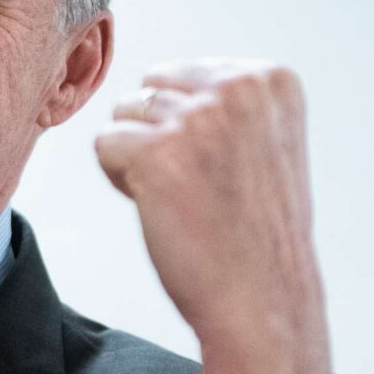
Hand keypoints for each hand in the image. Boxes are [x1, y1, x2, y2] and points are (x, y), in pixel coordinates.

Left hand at [95, 58, 332, 373]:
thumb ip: (226, 101)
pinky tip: (161, 209)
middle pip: (151, 88)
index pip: (185, 74)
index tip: (223, 169)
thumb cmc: (255, 232)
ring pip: (124, 116)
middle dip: (159, 135)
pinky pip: (103, 145)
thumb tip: (156, 80)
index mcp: (270, 79)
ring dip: (139, 159)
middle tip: (198, 187)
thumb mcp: (264, 143)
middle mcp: (238, 88)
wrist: (262, 299)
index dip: (189, 127)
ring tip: (183, 199)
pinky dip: (120, 180)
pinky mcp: (156, 152)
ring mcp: (197, 118)